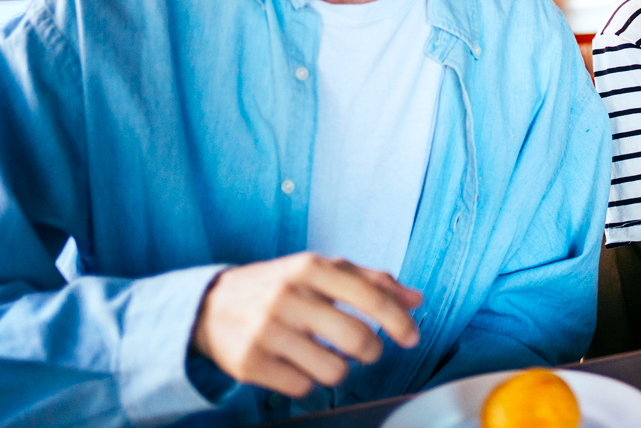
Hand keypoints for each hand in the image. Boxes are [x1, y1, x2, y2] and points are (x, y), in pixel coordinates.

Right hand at [190, 253, 422, 397]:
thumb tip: (416, 299)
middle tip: (367, 350)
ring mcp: (267, 331)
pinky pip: (302, 388)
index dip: (398, 321)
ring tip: (326, 356)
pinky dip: (308, 381)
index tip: (412, 338)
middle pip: (356, 339)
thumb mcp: (321, 271)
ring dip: (339, 369)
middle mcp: (289, 296)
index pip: (369, 295)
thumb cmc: (279, 285)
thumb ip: (370, 281)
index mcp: (311, 267)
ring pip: (332, 370)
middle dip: (371, 351)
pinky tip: (297, 365)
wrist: (210, 305)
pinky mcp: (250, 364)